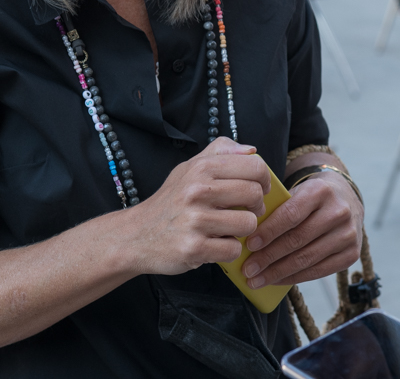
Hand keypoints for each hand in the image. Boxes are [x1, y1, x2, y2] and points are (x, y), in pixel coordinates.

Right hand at [124, 138, 269, 276]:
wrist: (136, 235)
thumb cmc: (170, 201)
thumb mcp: (189, 167)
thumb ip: (220, 152)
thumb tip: (252, 150)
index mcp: (201, 168)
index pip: (254, 167)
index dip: (263, 180)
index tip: (258, 190)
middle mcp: (197, 191)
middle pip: (254, 195)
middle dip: (256, 206)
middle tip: (244, 212)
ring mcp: (195, 220)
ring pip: (248, 224)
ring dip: (242, 231)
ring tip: (227, 229)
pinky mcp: (194, 248)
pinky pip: (233, 249)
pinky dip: (228, 250)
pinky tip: (215, 244)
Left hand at [241, 171, 361, 288]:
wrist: (345, 199)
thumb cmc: (310, 198)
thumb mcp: (296, 192)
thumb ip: (276, 208)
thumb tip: (247, 237)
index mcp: (321, 191)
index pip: (290, 215)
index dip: (268, 232)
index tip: (249, 246)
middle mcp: (338, 212)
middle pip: (297, 240)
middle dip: (268, 257)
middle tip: (248, 269)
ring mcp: (348, 234)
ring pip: (307, 259)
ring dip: (278, 273)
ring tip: (257, 280)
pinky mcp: (352, 254)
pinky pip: (319, 271)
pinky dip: (295, 278)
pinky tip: (277, 280)